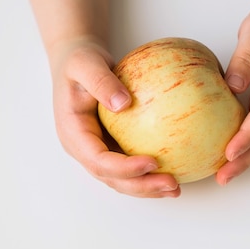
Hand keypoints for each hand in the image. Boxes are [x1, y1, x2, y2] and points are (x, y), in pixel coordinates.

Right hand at [49, 37, 180, 197]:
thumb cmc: (79, 60)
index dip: (124, 168)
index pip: (98, 160)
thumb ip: (100, 81)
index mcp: (73, 133)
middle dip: (141, 186)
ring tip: (175, 188)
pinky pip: (131, 165)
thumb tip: (123, 103)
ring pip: (122, 179)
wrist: (77, 62)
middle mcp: (84, 149)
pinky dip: (150, 173)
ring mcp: (98, 150)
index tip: (152, 162)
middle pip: (112, 178)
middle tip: (171, 185)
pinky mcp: (112, 147)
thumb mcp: (84, 63)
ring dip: (148, 187)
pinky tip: (176, 170)